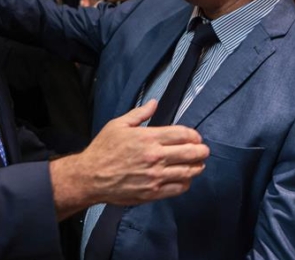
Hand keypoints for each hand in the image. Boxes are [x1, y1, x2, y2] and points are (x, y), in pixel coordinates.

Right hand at [49, 100, 208, 218]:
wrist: (90, 176)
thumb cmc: (103, 149)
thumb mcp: (118, 124)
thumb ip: (139, 114)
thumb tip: (155, 103)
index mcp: (148, 138)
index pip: (182, 134)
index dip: (194, 135)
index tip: (196, 137)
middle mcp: (155, 157)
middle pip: (190, 153)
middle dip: (201, 151)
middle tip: (204, 150)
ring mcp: (155, 177)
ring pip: (188, 172)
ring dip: (197, 167)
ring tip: (198, 164)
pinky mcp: (152, 192)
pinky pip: (178, 188)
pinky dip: (186, 183)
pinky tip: (185, 179)